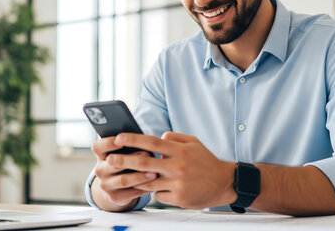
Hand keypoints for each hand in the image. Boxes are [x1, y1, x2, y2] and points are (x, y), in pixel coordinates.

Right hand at [90, 136, 156, 211]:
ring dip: (140, 176)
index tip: (120, 140)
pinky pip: (130, 193)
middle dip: (132, 158)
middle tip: (148, 153)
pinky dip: (143, 188)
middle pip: (114, 163)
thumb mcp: (122, 152)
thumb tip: (144, 139)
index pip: (98, 147)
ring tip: (154, 172)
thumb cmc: (125, 162)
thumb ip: (129, 145)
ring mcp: (105, 185)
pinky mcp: (114, 197)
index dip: (108, 143)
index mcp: (100, 155)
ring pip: (123, 180)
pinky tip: (154, 184)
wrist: (116, 187)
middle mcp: (100, 170)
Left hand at [110, 131, 235, 208]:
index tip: (119, 137)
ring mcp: (177, 183)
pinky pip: (158, 194)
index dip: (133, 139)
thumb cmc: (206, 161)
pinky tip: (154, 187)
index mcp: (179, 151)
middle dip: (124, 160)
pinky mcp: (178, 198)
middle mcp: (177, 166)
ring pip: (148, 181)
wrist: (224, 182)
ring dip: (134, 179)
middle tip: (110, 159)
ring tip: (121, 176)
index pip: (151, 142)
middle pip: (144, 162)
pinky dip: (154, 190)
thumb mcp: (193, 142)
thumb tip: (157, 137)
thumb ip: (174, 138)